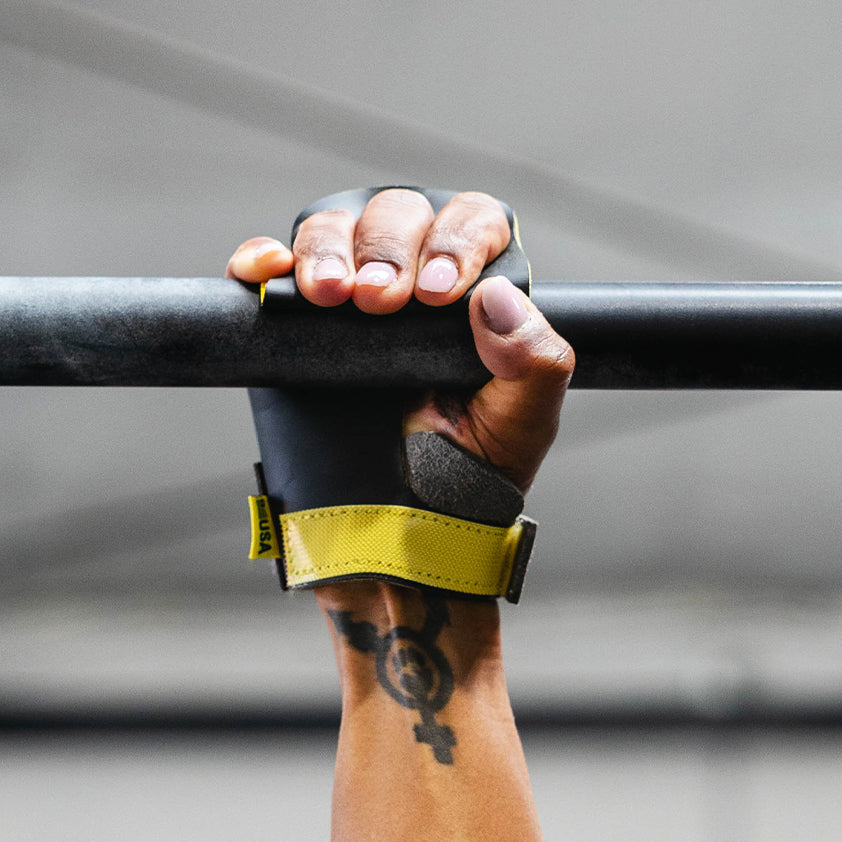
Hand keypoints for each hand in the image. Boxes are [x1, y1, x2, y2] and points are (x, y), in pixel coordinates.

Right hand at [226, 188, 573, 491]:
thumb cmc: (474, 463)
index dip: (455, 241)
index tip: (438, 292)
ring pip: (334, 229)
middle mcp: (412, 277)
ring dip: (328, 250)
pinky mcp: (299, 322)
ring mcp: (351, 295)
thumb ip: (535, 358)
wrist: (410, 515)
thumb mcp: (527, 416)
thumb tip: (498, 297)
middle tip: (378, 301)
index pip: (470, 223)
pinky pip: (273, 270)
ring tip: (330, 295)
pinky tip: (270, 272)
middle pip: (397, 216)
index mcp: (473, 289)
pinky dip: (264, 260)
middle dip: (387, 250)